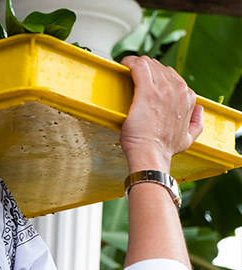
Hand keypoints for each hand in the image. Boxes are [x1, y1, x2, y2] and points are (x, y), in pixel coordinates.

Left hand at [119, 56, 203, 172]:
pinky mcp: (146, 92)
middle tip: (134, 76)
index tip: (146, 80)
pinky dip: (130, 63)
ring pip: (149, 64)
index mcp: (187, 98)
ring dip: (137, 65)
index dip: (157, 76)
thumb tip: (199, 110)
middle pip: (160, 68)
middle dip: (146, 70)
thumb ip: (196, 123)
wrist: (150, 154)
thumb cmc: (163, 149)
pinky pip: (139, 67)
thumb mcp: (189, 137)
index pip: (172, 76)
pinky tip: (124, 65)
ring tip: (127, 70)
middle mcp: (178, 90)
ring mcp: (163, 89)